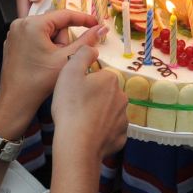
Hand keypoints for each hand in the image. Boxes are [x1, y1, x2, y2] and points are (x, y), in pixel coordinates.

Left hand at [0, 8, 107, 124]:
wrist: (16, 100)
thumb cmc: (40, 81)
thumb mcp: (67, 59)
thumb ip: (86, 41)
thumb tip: (101, 28)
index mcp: (33, 24)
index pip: (64, 14)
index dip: (83, 19)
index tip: (96, 24)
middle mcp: (21, 23)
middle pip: (54, 24)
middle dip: (62, 40)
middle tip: (61, 58)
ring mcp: (14, 33)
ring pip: (45, 31)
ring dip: (54, 44)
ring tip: (50, 62)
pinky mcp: (12, 42)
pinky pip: (34, 37)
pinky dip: (43, 46)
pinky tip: (42, 62)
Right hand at [49, 32, 128, 160]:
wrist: (77, 144)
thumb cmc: (71, 106)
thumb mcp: (69, 71)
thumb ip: (83, 54)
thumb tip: (93, 48)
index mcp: (110, 80)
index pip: (99, 76)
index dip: (85, 82)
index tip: (74, 91)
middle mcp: (122, 97)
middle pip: (105, 93)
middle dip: (94, 98)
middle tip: (76, 107)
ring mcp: (123, 119)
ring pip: (109, 112)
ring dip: (98, 115)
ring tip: (81, 122)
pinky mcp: (121, 137)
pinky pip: (111, 130)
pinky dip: (102, 132)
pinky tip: (89, 134)